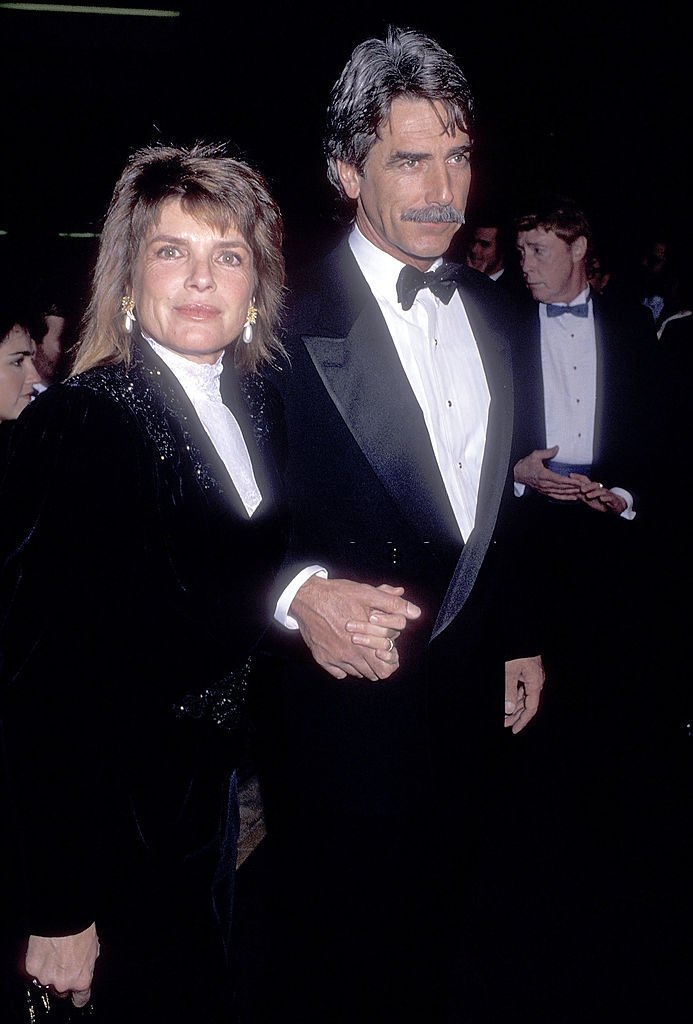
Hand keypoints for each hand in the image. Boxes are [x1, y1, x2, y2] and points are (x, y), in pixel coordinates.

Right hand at [26, 922, 98, 1007]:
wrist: (63, 918)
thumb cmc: (81, 930)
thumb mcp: (93, 949)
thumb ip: (86, 965)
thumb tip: (83, 967)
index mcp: (81, 979)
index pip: (80, 999)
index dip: (78, 994)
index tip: (76, 994)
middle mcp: (63, 983)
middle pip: (61, 987)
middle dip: (62, 975)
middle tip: (64, 958)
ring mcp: (46, 977)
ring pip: (46, 978)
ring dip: (49, 968)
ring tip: (55, 949)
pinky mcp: (32, 968)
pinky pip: (35, 969)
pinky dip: (38, 960)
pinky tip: (45, 947)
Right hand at [290, 576, 420, 680]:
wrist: (306, 597)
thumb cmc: (337, 595)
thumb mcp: (368, 594)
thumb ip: (393, 605)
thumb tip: (415, 612)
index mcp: (365, 643)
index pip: (386, 669)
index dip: (390, 660)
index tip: (386, 650)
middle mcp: (350, 656)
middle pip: (372, 674)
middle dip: (376, 662)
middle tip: (374, 647)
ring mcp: (334, 659)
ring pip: (355, 673)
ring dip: (361, 663)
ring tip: (359, 645)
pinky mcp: (321, 658)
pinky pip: (338, 672)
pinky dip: (343, 666)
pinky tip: (343, 649)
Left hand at [504, 655, 544, 733]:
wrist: (518, 630)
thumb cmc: (515, 649)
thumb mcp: (509, 671)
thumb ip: (508, 690)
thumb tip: (508, 709)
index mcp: (536, 681)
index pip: (531, 707)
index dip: (522, 720)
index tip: (513, 729)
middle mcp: (537, 679)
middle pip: (528, 703)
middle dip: (516, 715)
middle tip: (504, 723)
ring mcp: (532, 675)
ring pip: (524, 696)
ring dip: (514, 705)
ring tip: (504, 714)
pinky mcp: (527, 670)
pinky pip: (522, 687)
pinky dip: (514, 694)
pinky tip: (507, 700)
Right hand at [514, 446, 580, 500]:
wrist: (517, 474)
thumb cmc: (525, 465)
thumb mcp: (535, 455)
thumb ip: (547, 452)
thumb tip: (556, 448)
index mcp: (543, 475)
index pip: (558, 480)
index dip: (569, 481)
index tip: (578, 481)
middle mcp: (544, 484)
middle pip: (561, 487)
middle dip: (573, 488)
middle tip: (583, 488)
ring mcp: (544, 489)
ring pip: (560, 493)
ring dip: (571, 493)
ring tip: (580, 493)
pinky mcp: (544, 492)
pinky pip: (556, 496)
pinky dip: (565, 498)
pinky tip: (572, 498)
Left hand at [569, 473, 627, 513]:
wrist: (615, 506)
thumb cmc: (600, 501)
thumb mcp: (589, 499)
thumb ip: (580, 495)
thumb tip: (570, 492)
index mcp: (593, 488)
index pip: (586, 481)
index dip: (578, 477)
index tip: (571, 475)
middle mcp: (600, 489)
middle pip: (594, 485)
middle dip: (587, 486)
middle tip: (581, 489)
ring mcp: (607, 494)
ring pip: (601, 491)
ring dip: (595, 493)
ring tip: (588, 495)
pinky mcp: (613, 500)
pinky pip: (610, 498)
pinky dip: (606, 498)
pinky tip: (602, 499)